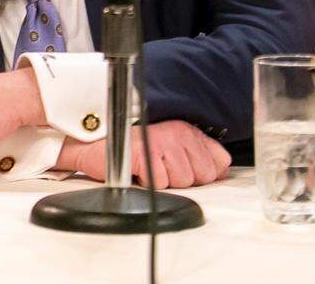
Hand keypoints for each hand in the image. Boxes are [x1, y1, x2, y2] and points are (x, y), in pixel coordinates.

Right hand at [56, 120, 230, 188]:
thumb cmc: (130, 148)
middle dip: (182, 180)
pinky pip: (159, 184)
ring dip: (163, 182)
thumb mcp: (170, 146)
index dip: (203, 173)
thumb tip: (219, 172)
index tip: (183, 168)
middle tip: (160, 168)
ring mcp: (162, 142)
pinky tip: (137, 170)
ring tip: (147, 168)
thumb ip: (198, 156)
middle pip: (203, 176)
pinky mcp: (145, 154)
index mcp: (187, 130)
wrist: (94, 145)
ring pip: (182, 182)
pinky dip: (146, 183)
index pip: (220, 162)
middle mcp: (178, 133)